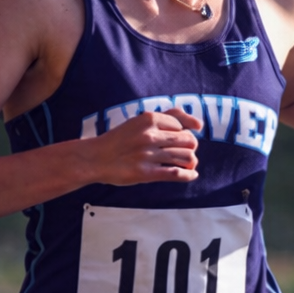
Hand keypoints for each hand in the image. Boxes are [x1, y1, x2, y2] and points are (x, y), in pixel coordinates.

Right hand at [88, 108, 202, 185]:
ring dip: (190, 161)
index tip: (175, 139)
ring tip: (186, 163)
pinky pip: (177, 174)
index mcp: (149, 119)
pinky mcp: (146, 173)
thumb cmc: (119, 140)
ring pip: (186, 157)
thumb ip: (167, 117)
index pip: (182, 125)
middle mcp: (150, 135)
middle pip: (188, 141)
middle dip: (190, 147)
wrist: (95, 159)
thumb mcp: (140, 121)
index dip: (182, 133)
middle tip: (181, 152)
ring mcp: (148, 155)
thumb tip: (199, 124)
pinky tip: (191, 175)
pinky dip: (188, 175)